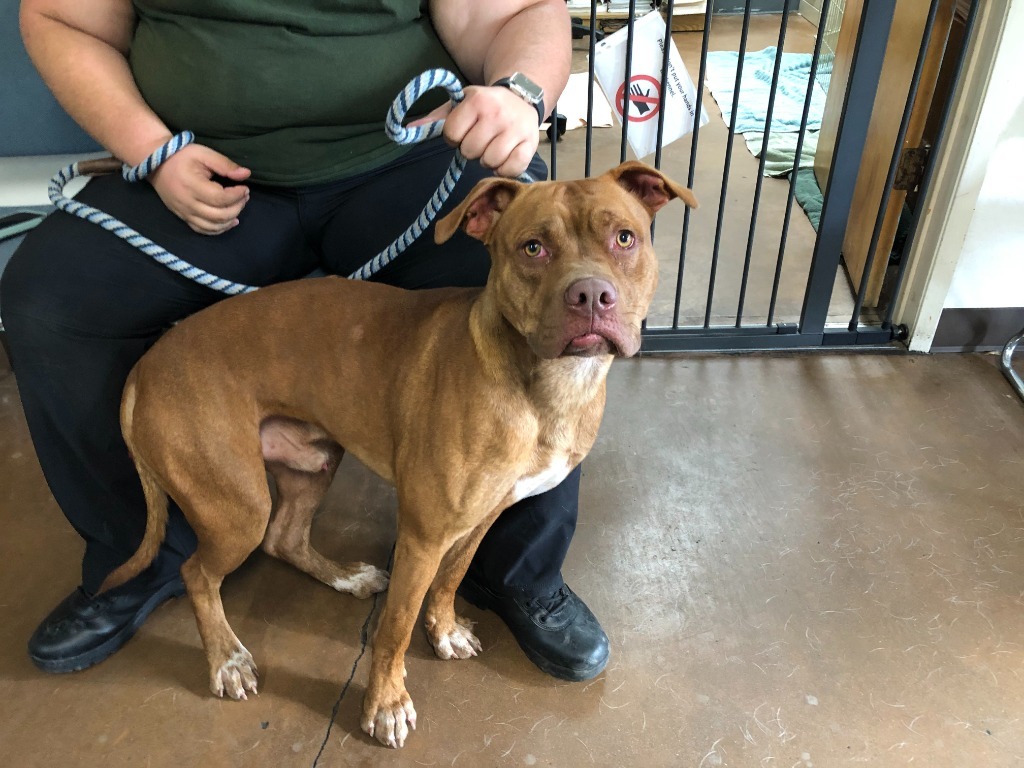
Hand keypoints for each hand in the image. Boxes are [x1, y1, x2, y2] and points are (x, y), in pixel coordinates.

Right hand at [148, 143, 251, 234]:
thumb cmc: (182, 157)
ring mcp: (185, 213)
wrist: (157, 165)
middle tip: (244, 196)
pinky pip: (203, 230)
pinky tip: (230, 221)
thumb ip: (225, 164)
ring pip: (213, 226)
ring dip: (231, 219)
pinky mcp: (184, 218)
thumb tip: (246, 174)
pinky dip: (219, 229)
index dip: (237, 196)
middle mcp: (188, 203)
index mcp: (192, 186)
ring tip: (238, 206)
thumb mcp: (204, 153)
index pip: (220, 198)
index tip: (244, 188)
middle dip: (237, 207)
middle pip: (219, 215)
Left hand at [410, 85, 539, 177]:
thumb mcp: (460, 105)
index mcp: (476, 101)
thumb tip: (406, 131)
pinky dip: (505, 169)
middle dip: (472, 149)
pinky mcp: (530, 145)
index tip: (464, 131)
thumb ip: (435, 120)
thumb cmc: (485, 105)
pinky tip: (505, 157)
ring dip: (488, 159)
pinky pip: (510, 169)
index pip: (451, 134)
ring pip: (489, 162)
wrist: (522, 97)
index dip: (454, 137)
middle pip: (470, 151)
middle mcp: (496, 114)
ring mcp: (515, 129)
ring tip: (493, 146)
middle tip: (481, 139)